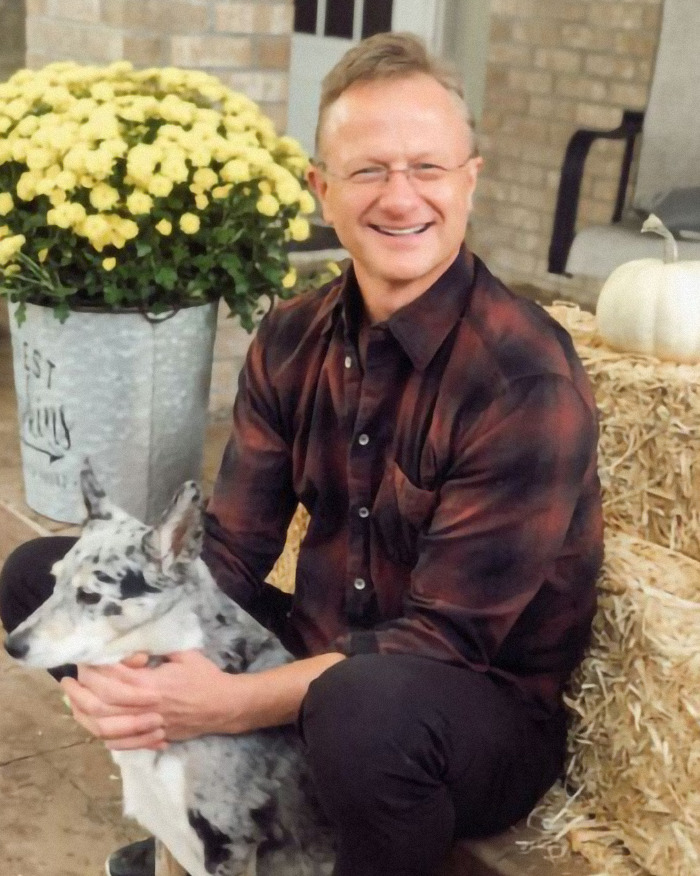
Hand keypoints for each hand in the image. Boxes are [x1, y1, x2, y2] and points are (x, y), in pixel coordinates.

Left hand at [60, 650, 228, 749]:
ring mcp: (147, 726)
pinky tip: (93, 724)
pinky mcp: (152, 738)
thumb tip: (131, 644)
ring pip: (105, 727)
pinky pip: (119, 744)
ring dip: (83, 715)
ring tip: (73, 702)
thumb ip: (156, 648)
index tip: (86, 658)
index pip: (112, 677)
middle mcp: (145, 707)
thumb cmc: (205, 676)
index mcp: (151, 684)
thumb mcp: (183, 653)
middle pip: (101, 703)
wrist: (224, 706)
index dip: (95, 667)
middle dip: (79, 691)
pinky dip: (102, 736)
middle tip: (68, 680)